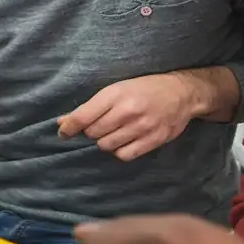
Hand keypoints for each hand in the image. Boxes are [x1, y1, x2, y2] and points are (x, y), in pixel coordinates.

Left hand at [58, 73, 197, 160]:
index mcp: (115, 94)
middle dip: (90, 133)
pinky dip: (119, 152)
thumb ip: (91, 107)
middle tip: (97, 127)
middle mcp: (127, 111)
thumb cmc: (144, 88)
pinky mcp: (154, 140)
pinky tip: (122, 142)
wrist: (181, 93)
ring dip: (104, 142)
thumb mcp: (116, 89)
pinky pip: (125, 155)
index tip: (62, 132)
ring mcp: (142, 127)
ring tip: (111, 133)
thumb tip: (62, 122)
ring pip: (107, 146)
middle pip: (93, 133)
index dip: (68, 127)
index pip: (83, 116)